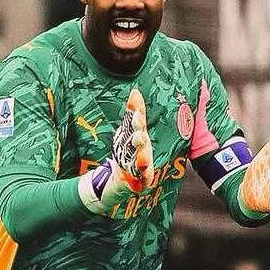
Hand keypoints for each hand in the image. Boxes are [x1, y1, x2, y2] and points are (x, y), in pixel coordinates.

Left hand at [79, 88, 155, 212]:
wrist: (124, 178)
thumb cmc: (128, 152)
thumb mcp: (126, 132)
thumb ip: (131, 112)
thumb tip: (135, 91)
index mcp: (139, 135)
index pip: (138, 119)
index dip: (137, 107)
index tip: (134, 95)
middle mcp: (144, 147)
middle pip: (141, 136)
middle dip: (138, 127)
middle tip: (136, 118)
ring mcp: (144, 162)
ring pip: (143, 155)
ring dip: (142, 149)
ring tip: (139, 141)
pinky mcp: (142, 178)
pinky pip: (145, 175)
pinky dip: (145, 172)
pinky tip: (142, 168)